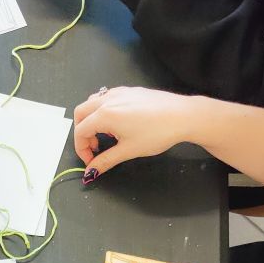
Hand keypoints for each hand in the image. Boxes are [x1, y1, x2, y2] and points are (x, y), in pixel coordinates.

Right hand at [73, 87, 198, 175]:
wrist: (183, 116)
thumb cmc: (157, 133)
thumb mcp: (128, 150)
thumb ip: (105, 160)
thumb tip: (91, 171)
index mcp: (105, 115)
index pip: (80, 131)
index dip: (82, 149)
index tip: (92, 161)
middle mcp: (108, 100)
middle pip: (81, 113)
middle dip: (82, 133)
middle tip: (95, 148)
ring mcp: (119, 92)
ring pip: (92, 102)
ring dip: (91, 120)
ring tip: (106, 136)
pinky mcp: (129, 91)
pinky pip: (106, 97)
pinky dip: (103, 111)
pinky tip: (118, 124)